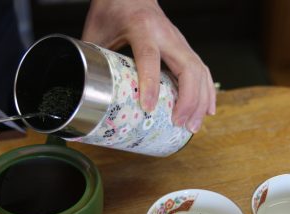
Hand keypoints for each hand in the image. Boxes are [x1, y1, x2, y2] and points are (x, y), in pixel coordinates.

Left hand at [82, 0, 215, 132]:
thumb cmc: (113, 9)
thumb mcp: (96, 31)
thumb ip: (91, 60)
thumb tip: (81, 93)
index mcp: (141, 27)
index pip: (149, 57)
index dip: (150, 84)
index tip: (148, 108)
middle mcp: (166, 34)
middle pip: (187, 68)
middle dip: (187, 100)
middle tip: (181, 125)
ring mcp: (179, 40)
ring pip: (199, 71)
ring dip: (200, 101)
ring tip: (193, 126)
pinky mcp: (184, 47)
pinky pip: (202, 70)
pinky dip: (207, 91)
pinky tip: (207, 109)